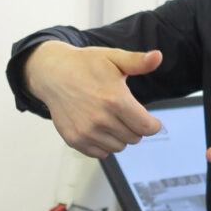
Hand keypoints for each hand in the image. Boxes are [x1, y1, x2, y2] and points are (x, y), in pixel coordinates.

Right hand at [24, 41, 163, 158]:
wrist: (53, 74)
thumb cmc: (85, 64)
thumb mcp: (114, 57)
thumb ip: (138, 61)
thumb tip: (157, 57)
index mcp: (115, 100)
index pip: (147, 127)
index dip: (154, 125)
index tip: (152, 121)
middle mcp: (100, 119)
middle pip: (134, 138)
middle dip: (136, 127)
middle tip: (127, 113)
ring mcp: (86, 132)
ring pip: (119, 147)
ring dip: (121, 136)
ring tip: (113, 119)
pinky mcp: (74, 139)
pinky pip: (100, 153)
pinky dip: (105, 144)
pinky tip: (101, 128)